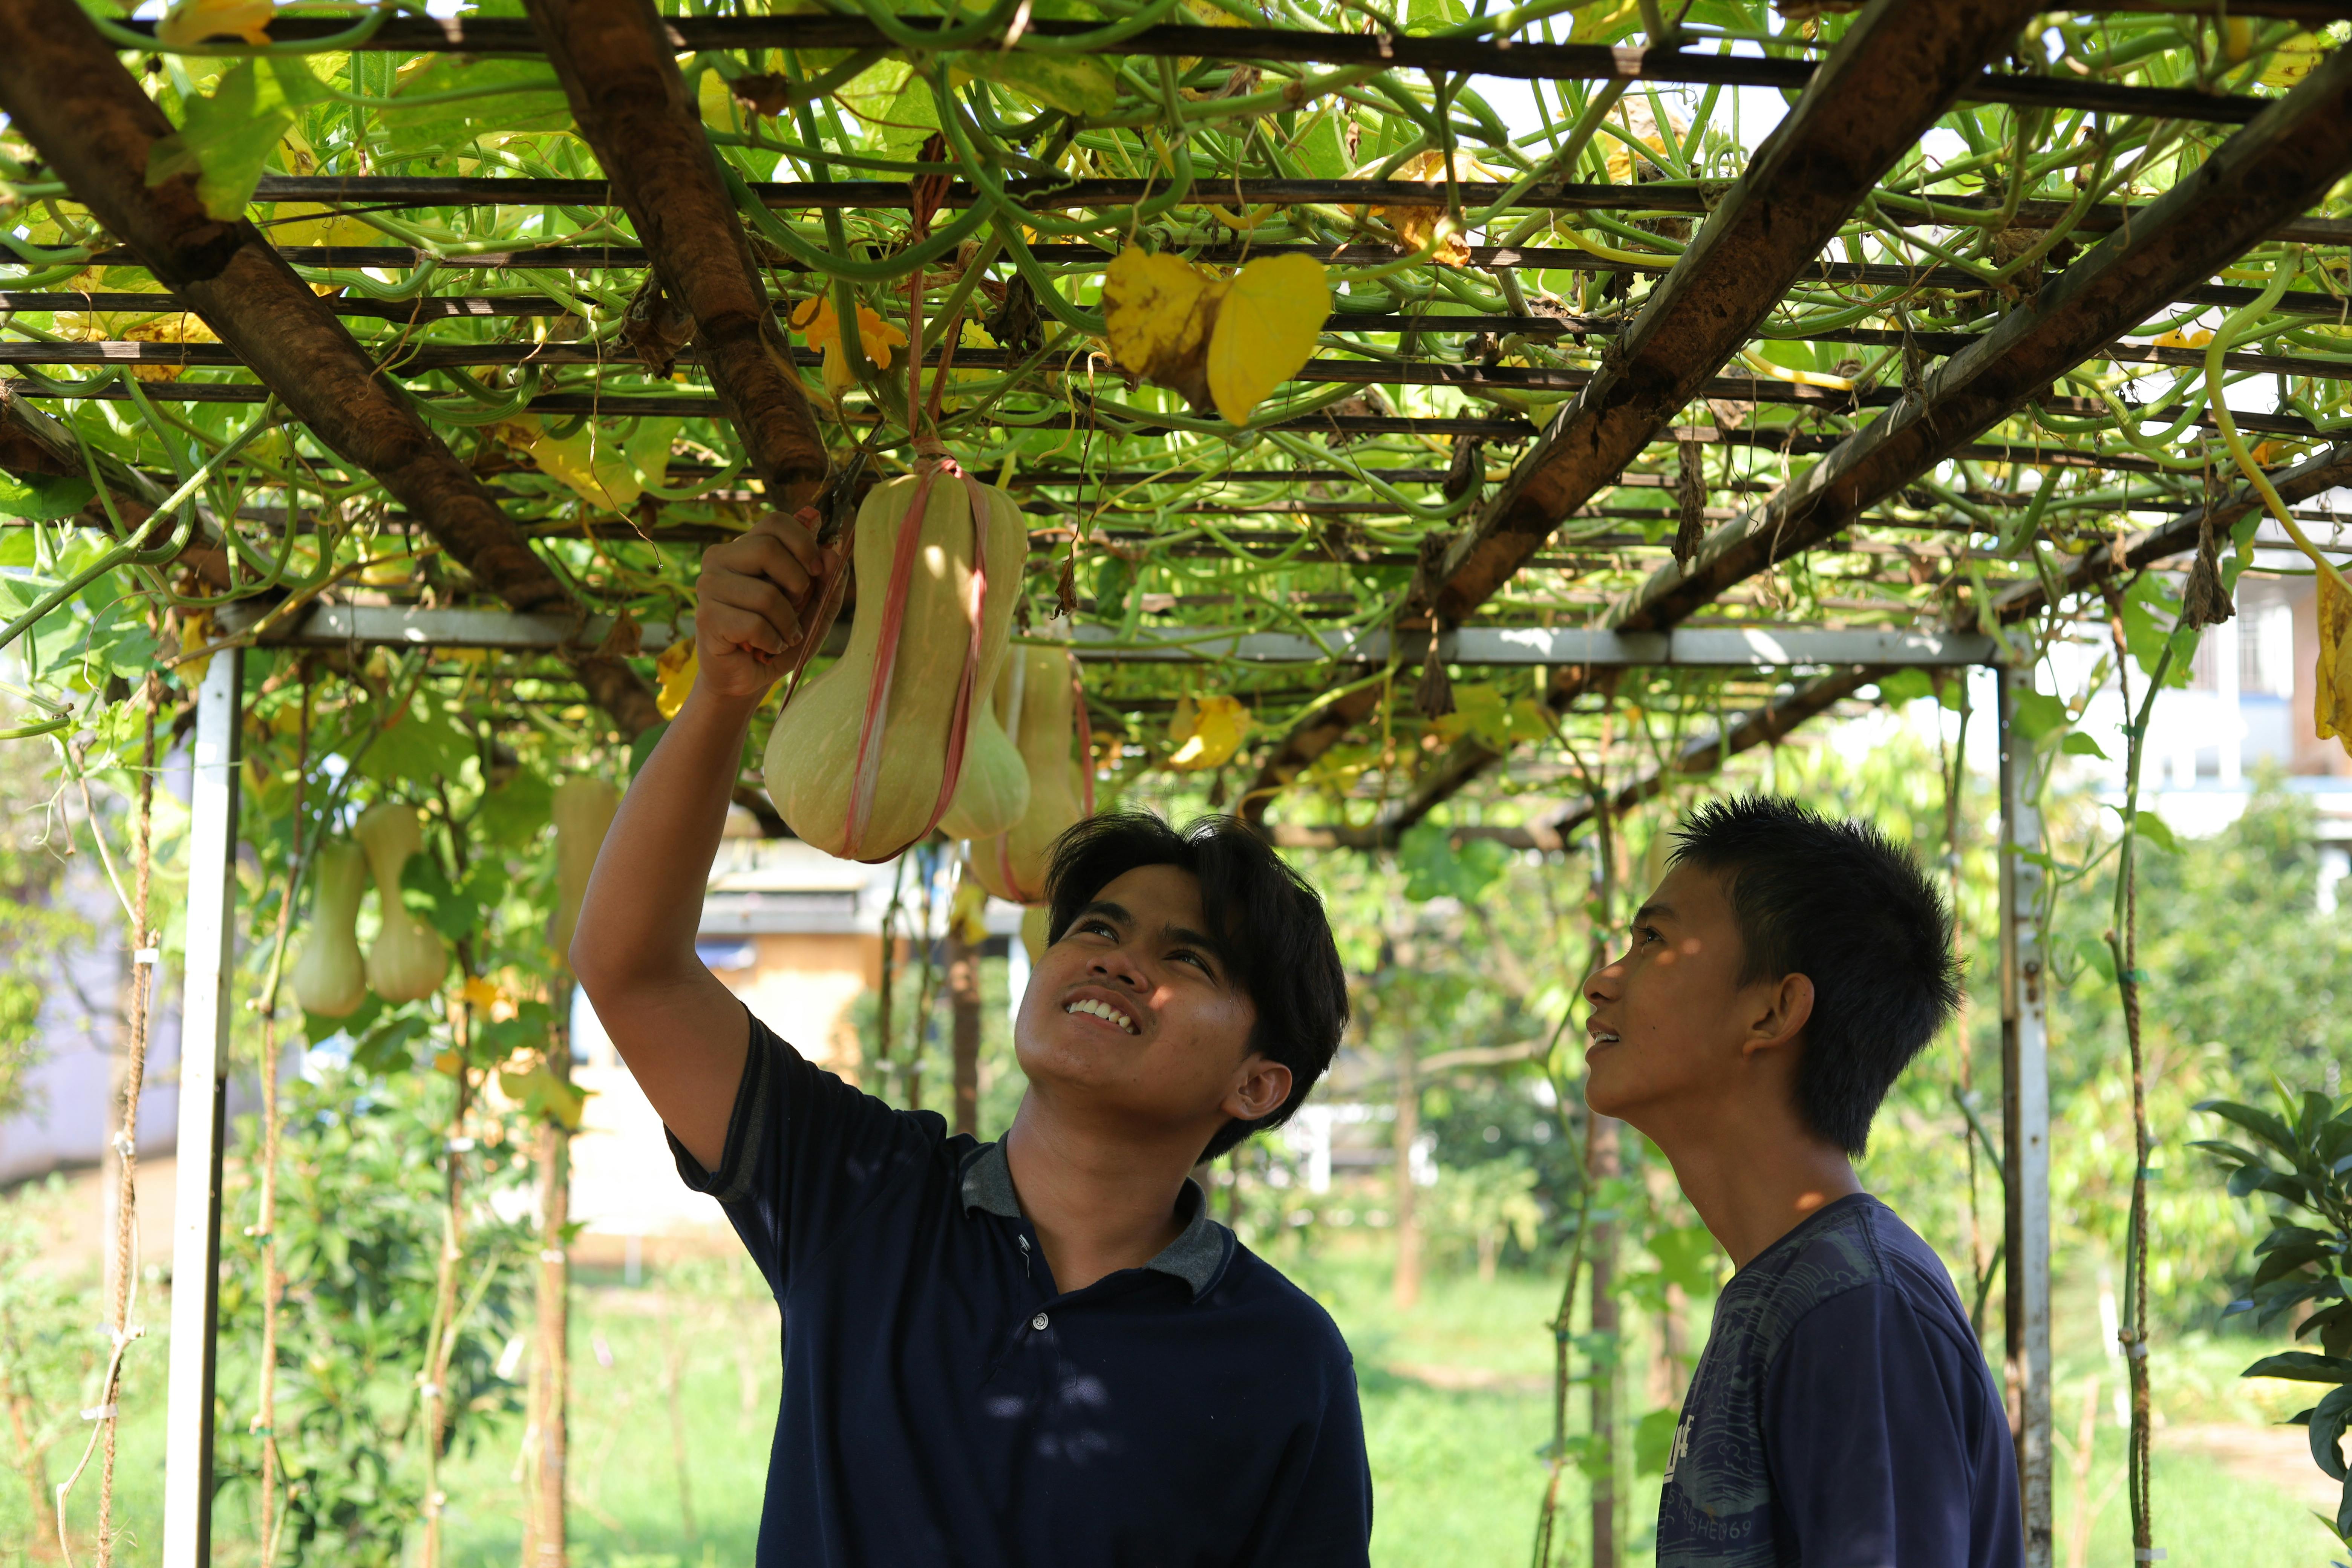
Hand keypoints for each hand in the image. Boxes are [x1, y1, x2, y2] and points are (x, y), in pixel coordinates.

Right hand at [692, 507, 825, 702]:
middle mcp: (721, 559)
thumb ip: (827, 582)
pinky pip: (754, 623)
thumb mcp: (814, 611)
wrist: (746, 677)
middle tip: (798, 607)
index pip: (776, 521)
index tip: (816, 571)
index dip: (803, 543)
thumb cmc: (779, 637)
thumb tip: (834, 553)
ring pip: (765, 593)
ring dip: (788, 622)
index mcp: (745, 547)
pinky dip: (773, 640)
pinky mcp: (707, 616)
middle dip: (797, 583)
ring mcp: (709, 586)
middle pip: (768, 548)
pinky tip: (768, 647)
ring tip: (785, 635)